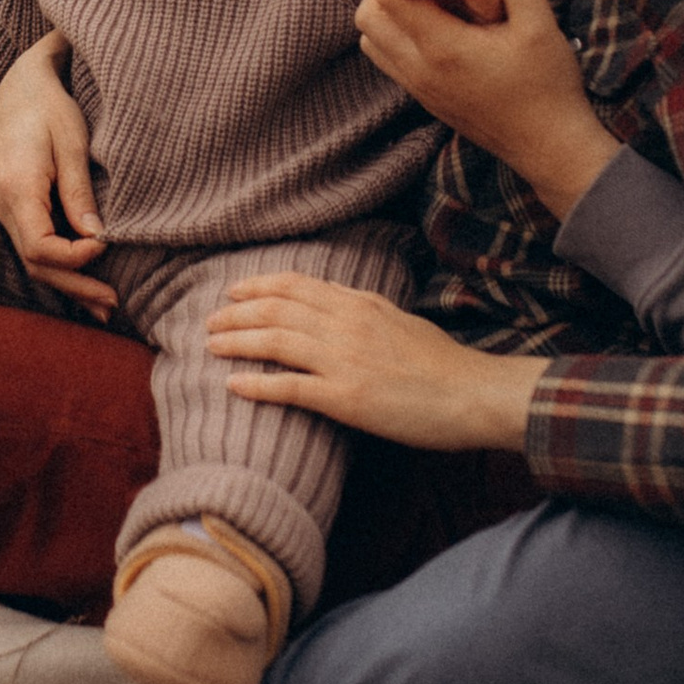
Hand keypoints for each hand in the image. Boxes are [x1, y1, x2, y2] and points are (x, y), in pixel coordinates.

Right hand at [0, 30, 117, 316]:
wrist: (21, 86)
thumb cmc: (50, 108)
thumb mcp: (72, 144)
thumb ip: (79, 193)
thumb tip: (96, 238)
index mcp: (16, 189)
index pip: (39, 246)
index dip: (74, 257)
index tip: (107, 245)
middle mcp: (2, 204)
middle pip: (35, 263)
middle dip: (75, 287)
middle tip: (113, 306)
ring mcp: (3, 208)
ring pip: (32, 260)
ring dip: (69, 283)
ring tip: (105, 306)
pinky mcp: (13, 207)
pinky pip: (34, 246)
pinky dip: (60, 267)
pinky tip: (85, 282)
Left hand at [207, 274, 546, 452]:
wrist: (472, 394)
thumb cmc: (441, 362)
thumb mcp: (399, 318)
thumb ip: (362, 306)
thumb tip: (330, 294)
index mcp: (359, 303)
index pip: (296, 285)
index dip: (258, 286)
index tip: (233, 292)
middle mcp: (347, 325)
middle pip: (277, 309)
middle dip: (237, 314)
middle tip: (211, 322)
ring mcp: (345, 360)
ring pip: (276, 341)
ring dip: (238, 341)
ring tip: (211, 347)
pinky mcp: (347, 397)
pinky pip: (290, 387)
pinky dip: (257, 383)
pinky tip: (233, 384)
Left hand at [356, 0, 618, 222]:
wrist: (549, 148)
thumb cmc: (548, 86)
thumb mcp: (541, 24)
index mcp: (443, 49)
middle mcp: (419, 71)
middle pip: (369, 12)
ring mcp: (418, 89)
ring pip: (371, 36)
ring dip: (384, 2)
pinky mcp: (425, 98)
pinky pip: (386, 55)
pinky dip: (392, 26)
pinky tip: (427, 13)